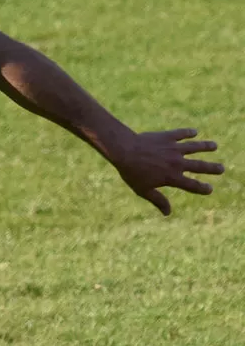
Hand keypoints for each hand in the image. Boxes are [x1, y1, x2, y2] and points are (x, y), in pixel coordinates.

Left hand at [108, 128, 222, 214]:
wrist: (124, 150)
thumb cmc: (131, 172)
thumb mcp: (143, 190)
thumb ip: (158, 200)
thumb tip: (168, 213)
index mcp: (172, 178)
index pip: (192, 186)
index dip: (203, 188)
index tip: (210, 189)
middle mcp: (177, 163)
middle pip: (199, 166)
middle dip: (212, 168)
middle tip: (221, 168)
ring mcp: (173, 149)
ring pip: (194, 147)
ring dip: (205, 146)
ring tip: (214, 146)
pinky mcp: (167, 137)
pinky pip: (181, 134)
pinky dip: (188, 133)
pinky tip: (194, 132)